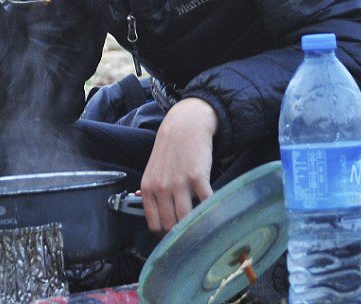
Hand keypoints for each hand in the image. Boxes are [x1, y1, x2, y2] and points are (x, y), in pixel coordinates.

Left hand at [140, 97, 217, 234]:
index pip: (154, 224)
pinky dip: (210, 211)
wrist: (185, 125)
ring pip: (186, 219)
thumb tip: (149, 214)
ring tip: (201, 224)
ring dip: (195, 225)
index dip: (165, 234)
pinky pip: (205, 203)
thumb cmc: (169, 149)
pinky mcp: (198, 178)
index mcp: (148, 188)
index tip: (175, 235)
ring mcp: (179, 183)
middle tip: (190, 232)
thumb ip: (151, 193)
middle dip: (181, 233)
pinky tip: (213, 211)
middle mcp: (161, 188)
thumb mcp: (152, 171)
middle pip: (170, 225)